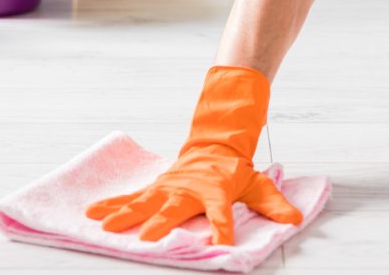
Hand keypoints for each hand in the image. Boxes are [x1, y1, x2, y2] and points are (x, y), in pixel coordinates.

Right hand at [85, 66, 302, 244]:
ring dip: (125, 213)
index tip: (222, 244)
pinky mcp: (156, 187)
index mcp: (216, 189)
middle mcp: (188, 188)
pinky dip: (112, 203)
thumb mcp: (257, 184)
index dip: (222, 227)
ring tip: (105, 225)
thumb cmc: (234, 170)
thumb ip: (274, 203)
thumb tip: (296, 218)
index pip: (221, 210)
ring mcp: (169, 187)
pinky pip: (132, 197)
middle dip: (161, 222)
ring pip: (145, 201)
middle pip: (174, 206)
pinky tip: (92, 213)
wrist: (214, 144)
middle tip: (146, 238)